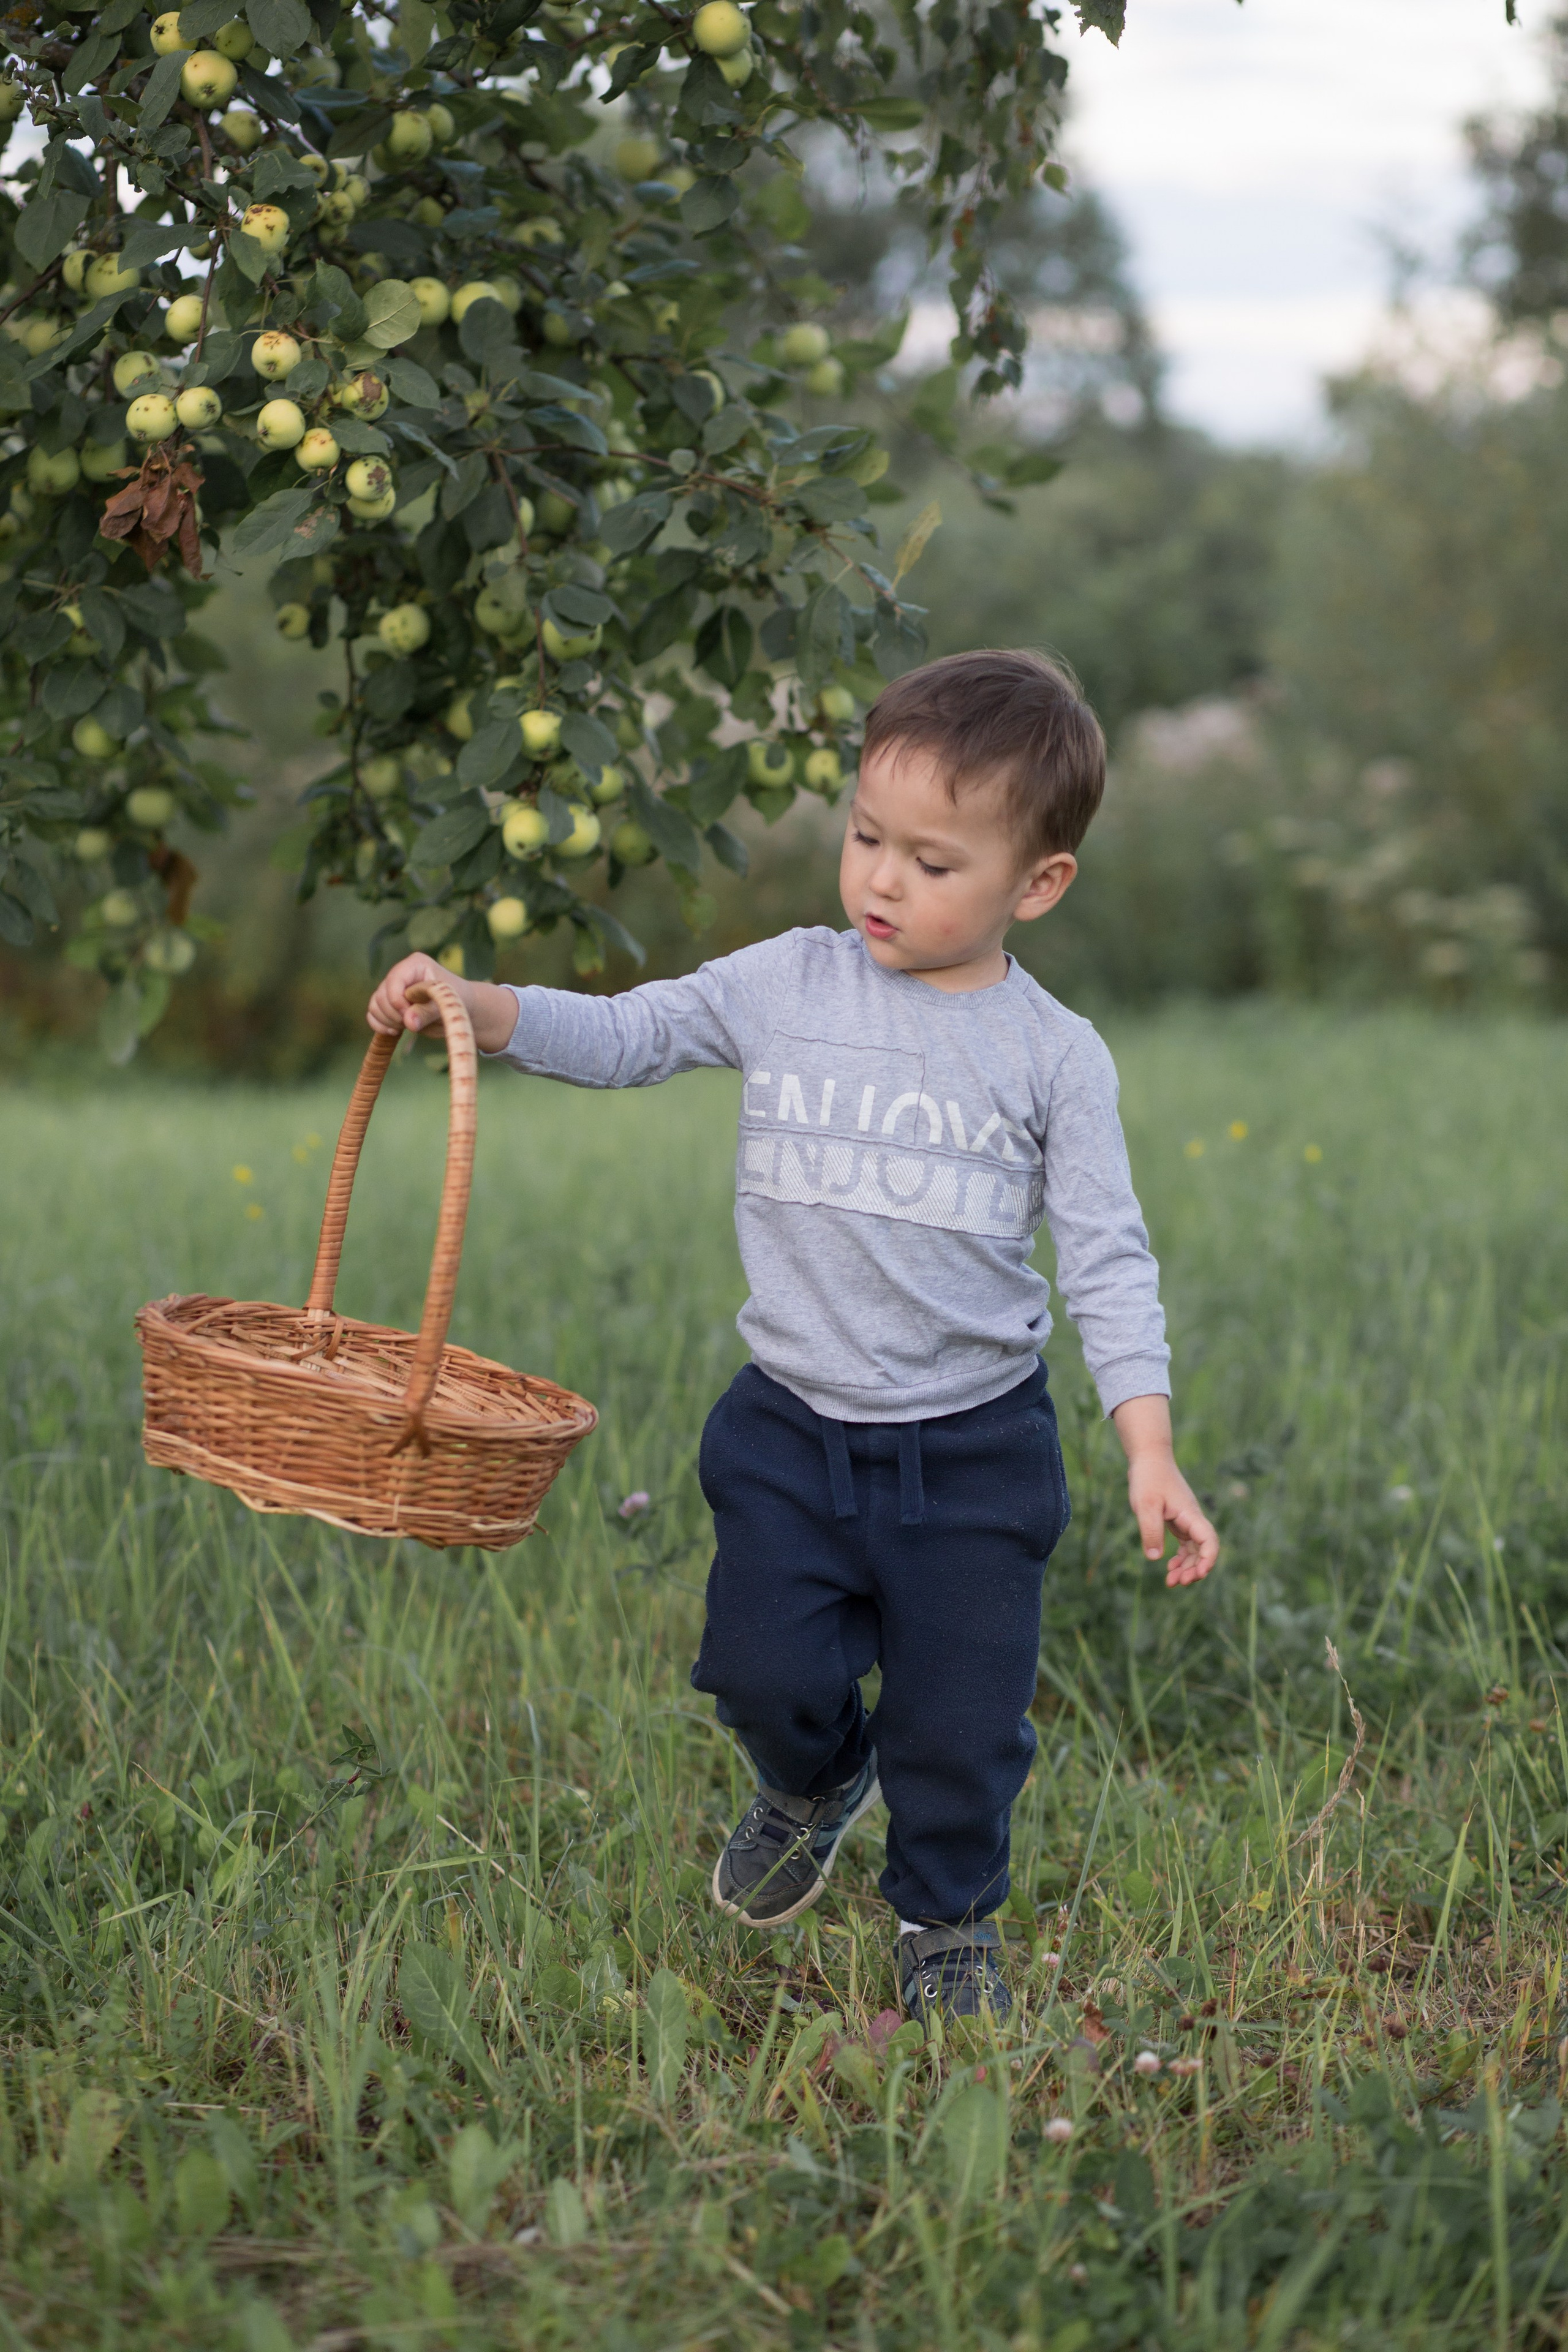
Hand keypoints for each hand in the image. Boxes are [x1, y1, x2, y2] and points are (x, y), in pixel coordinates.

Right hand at [365, 954, 519, 1053]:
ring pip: (375, 1005)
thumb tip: (409, 1021)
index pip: (393, 982)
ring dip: (388, 1021)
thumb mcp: (448, 1006)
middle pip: (381, 996)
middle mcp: (401, 974)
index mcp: (415, 965)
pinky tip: (395, 1032)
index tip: (410, 1017)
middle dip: (394, 1014)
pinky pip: (373, 1014)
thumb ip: (428, 1012)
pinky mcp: (390, 1004)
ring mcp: (393, 989)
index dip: (397, 1002)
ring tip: (408, 1026)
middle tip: (414, 1023)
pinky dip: (380, 1025)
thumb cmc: (459, 1002)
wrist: (462, 1011)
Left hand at [1110, 1395, 1219, 1588]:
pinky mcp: (1177, 1520)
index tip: (1197, 1575)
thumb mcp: (1145, 1505)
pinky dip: (1180, 1557)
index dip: (1207, 1560)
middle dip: (1194, 1570)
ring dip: (1186, 1567)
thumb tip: (1155, 1558)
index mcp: (1190, 1514)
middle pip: (1203, 1550)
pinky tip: (1169, 1566)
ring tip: (1171, 1582)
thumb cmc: (1148, 1478)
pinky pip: (1185, 1543)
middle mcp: (1192, 1519)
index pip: (1209, 1540)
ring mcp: (1186, 1520)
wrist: (1149, 1458)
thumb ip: (1150, 1530)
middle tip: (1176, 1583)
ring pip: (1194, 1549)